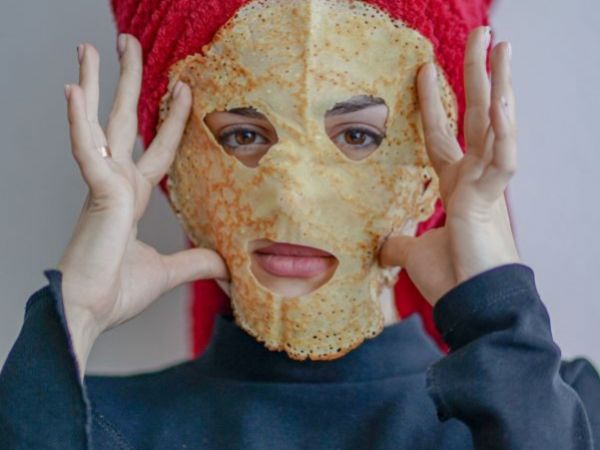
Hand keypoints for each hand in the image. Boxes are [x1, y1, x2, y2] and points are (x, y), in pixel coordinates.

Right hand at [57, 34, 228, 372]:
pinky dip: (78, 120)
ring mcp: (104, 183)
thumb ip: (197, 263)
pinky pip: (85, 148)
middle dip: (128, 81)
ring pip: (101, 121)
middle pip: (124, 120)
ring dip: (95, 82)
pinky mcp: (97, 192)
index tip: (182, 89)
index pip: (158, 148)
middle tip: (126, 44)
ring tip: (92, 46)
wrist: (91, 311)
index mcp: (132, 196)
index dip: (170, 120)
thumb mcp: (169, 271)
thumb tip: (227, 266)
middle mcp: (117, 182)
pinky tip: (72, 88)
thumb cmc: (118, 291)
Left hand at [379, 26, 520, 305]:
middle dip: (478, 75)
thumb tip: (381, 245)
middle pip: (477, 116)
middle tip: (484, 35)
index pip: (442, 135)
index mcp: (457, 186)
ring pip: (494, 125)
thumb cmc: (450, 281)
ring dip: (498, 84)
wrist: (469, 307)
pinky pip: (502, 160)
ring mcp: (486, 185)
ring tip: (500, 45)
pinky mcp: (492, 199)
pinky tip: (503, 101)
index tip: (426, 71)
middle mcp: (474, 178)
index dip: (434, 104)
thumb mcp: (413, 255)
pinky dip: (503, 132)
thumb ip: (398, 243)